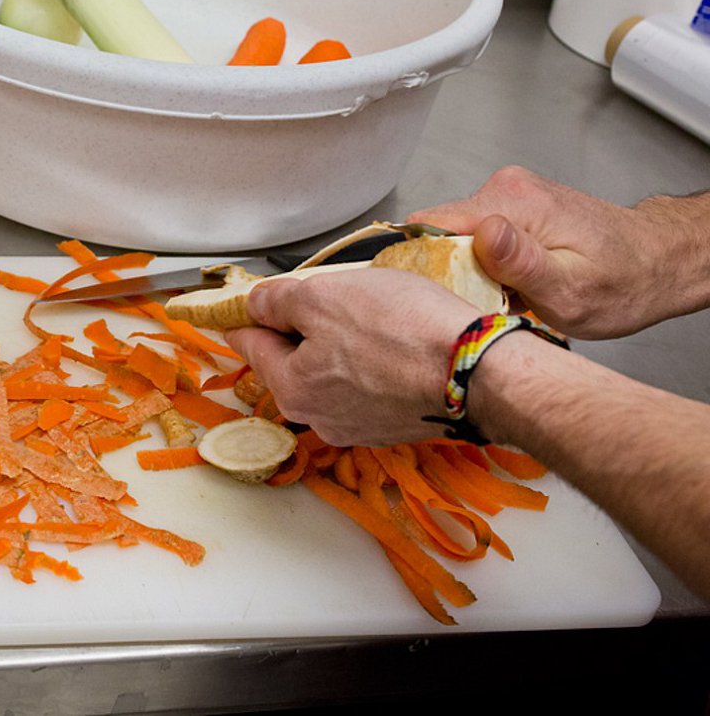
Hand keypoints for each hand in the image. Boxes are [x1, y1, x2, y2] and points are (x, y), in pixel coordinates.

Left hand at [224, 268, 479, 446]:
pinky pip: (367, 385)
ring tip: (367, 313)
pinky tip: (392, 340)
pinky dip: (371, 361)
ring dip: (338, 344)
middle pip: (291, 360)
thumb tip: (255, 304)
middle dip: (298, 327)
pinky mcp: (397, 422)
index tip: (237, 306)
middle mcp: (321, 417)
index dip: (245, 315)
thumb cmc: (404, 332)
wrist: (482, 372)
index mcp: (292, 389)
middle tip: (319, 295)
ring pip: (331, 373)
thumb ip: (279, 301)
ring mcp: (361, 425)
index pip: (251, 344)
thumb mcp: (323, 296)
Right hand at [410, 165, 696, 337]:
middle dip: (452, 272)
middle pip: (441, 233)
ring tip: (507, 295)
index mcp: (513, 203)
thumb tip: (483, 233)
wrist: (658, 262)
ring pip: (456, 237)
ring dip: (470, 271)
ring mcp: (509, 193)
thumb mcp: (571, 290)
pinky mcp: (512, 204)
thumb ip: (522, 264)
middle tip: (488, 302)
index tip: (440, 296)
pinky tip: (514, 282)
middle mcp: (506, 187)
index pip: (432, 225)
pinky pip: (475, 236)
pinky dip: (486, 265)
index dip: (425, 264)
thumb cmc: (623, 283)